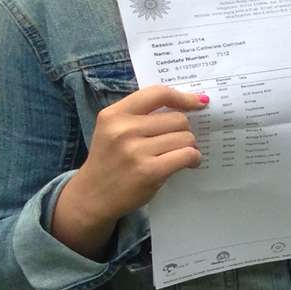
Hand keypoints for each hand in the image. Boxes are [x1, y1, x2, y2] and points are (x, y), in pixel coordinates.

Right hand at [54, 85, 207, 255]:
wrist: (92, 196)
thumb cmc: (110, 160)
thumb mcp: (113, 130)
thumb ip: (141, 115)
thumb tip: (190, 103)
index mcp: (113, 114)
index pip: (157, 93)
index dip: (183, 97)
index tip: (198, 102)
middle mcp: (122, 130)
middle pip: (177, 118)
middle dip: (183, 130)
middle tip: (176, 142)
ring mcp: (135, 151)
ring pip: (185, 137)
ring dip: (189, 146)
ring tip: (179, 154)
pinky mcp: (149, 170)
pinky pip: (187, 155)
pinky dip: (193, 158)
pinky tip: (187, 163)